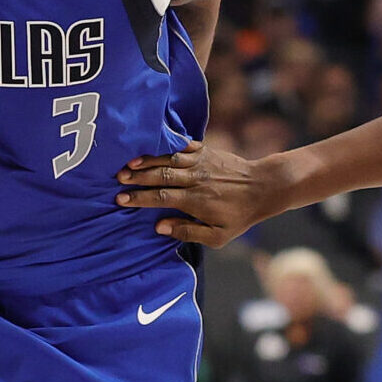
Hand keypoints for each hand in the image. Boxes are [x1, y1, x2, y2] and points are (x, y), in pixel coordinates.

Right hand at [115, 142, 284, 246]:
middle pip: (160, 175)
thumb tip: (159, 227)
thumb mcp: (218, 235)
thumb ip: (188, 232)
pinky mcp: (207, 150)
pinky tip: (152, 147)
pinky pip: (183, 146)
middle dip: (137, 177)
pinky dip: (166, 146)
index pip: (160, 198)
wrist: (264, 186)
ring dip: (147, 161)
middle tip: (117, 178)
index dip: (139, 198)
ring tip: (128, 164)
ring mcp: (201, 162)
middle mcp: (195, 179)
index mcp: (195, 201)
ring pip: (168, 159)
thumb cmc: (240, 215)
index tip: (121, 199)